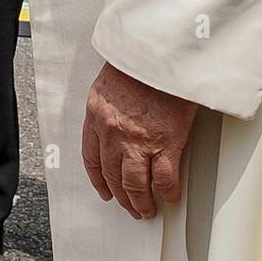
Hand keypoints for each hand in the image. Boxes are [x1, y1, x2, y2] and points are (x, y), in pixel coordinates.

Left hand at [81, 63, 196, 219]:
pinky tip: (169, 196)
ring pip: (135, 184)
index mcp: (96, 115)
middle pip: (113, 176)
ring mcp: (139, 140)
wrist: (160, 51)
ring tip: (147, 209)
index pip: (92, 158)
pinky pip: (164, 178)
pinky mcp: (165, 142)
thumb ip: (109, 105)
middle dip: (121, 195)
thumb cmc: (138, 60)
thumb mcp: (109, 80)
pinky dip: (167, 192)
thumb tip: (115, 119)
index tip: (104, 189)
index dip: (98, 179)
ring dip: (141, 202)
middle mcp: (113, 132)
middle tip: (129, 205)